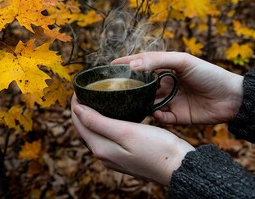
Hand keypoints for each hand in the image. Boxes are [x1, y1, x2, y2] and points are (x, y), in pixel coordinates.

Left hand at [71, 95, 194, 185]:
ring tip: (99, 97)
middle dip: (83, 108)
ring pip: (96, 131)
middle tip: (88, 88)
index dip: (76, 102)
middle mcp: (104, 154)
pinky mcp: (125, 156)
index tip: (80, 86)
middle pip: (85, 127)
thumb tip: (76, 110)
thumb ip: (99, 122)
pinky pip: (108, 136)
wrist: (178, 167)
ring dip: (93, 115)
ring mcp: (114, 157)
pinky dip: (106, 123)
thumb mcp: (126, 131)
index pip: (78, 122)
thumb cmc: (157, 148)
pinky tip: (114, 114)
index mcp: (101, 148)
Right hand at [112, 51, 243, 124]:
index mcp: (166, 69)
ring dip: (139, 105)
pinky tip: (156, 114)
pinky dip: (156, 117)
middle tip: (112, 92)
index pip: (141, 65)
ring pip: (148, 104)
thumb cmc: (209, 74)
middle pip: (142, 87)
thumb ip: (157, 61)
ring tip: (127, 107)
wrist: (232, 98)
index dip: (126, 65)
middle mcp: (165, 85)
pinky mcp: (177, 117)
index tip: (108, 67)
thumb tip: (133, 65)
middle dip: (129, 89)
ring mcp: (170, 101)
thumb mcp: (183, 61)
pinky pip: (161, 118)